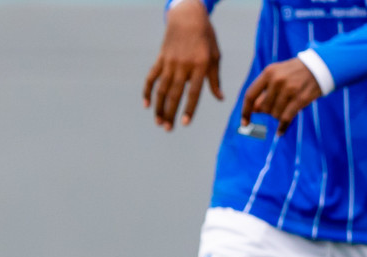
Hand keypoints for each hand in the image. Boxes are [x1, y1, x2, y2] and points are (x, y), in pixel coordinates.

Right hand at [144, 0, 221, 130]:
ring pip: (162, 90)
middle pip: (175, 94)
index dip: (189, 109)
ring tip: (158, 122)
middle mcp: (183, 66)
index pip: (193, 92)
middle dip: (170, 113)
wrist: (188, 17)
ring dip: (159, 107)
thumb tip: (220, 98)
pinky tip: (146, 105)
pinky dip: (147, 92)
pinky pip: (151, 78)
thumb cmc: (205, 38)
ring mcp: (170, 63)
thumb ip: (215, 79)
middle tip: (168, 129)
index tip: (184, 123)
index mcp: (200, 65)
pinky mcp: (160, 60)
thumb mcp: (214, 56)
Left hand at [241, 57, 321, 135]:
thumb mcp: (277, 73)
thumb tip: (254, 110)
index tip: (244, 123)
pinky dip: (282, 127)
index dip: (245, 111)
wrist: (321, 65)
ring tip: (287, 106)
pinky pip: (286, 118)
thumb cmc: (295, 72)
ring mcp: (289, 89)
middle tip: (278, 105)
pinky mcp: (300, 98)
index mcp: (269, 73)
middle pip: (262, 108)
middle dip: (268, 111)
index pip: (250, 95)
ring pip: (274, 114)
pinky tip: (280, 132)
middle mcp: (277, 80)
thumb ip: (264, 89)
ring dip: (278, 115)